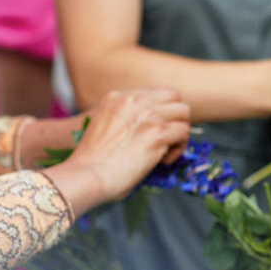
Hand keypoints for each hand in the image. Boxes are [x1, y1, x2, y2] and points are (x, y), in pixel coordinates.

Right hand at [45, 88, 190, 213]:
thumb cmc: (92, 162)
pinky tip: (163, 161)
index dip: (162, 112)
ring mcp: (148, 115)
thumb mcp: (105, 126)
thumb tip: (148, 128)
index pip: (155, 94)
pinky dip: (178, 149)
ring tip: (165, 152)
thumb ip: (126, 119)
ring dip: (179, 133)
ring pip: (183, 113)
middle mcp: (134, 101)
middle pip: (174, 97)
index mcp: (118, 97)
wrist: (87, 175)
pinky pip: (183, 133)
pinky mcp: (158, 133)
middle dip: (176, 118)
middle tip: (167, 139)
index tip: (154, 131)